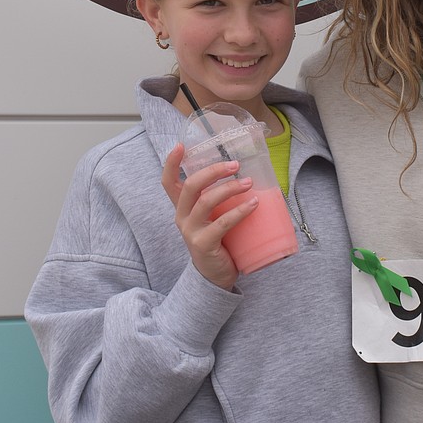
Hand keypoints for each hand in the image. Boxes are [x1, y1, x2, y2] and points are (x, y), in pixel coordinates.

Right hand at [162, 144, 257, 289]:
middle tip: (235, 164)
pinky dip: (239, 211)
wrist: (215, 276)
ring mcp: (190, 231)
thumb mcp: (212, 216)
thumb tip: (245, 172)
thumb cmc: (218, 240)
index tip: (181, 145)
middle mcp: (181, 217)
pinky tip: (254, 204)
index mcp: (182, 208)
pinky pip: (222, 223)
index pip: (168, 182)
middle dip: (213, 171)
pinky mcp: (203, 244)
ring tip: (248, 183)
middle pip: (190, 186)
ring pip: (205, 202)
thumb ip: (217, 198)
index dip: (171, 163)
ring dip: (229, 188)